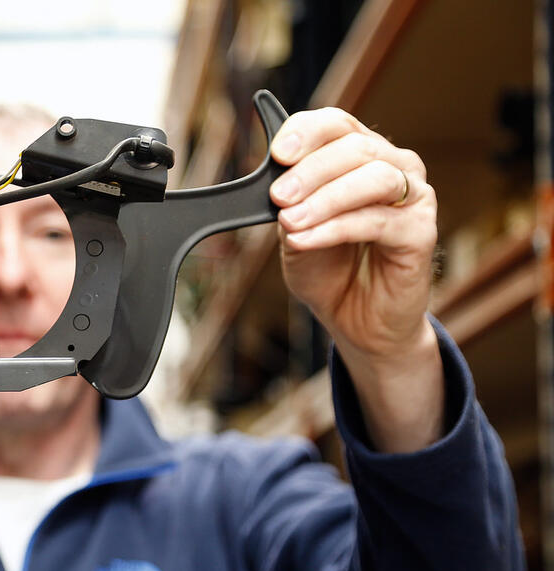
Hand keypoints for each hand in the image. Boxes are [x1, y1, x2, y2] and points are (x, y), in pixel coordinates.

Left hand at [269, 107, 437, 364]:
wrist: (355, 320)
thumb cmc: (329, 270)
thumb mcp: (294, 230)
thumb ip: (289, 203)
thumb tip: (279, 186)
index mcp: (360, 156)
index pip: (337, 124)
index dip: (306, 132)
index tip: (277, 153)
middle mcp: (393, 168)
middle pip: (355, 147)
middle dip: (310, 170)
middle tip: (277, 196)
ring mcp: (413, 198)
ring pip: (373, 178)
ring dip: (325, 197)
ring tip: (290, 220)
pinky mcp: (421, 232)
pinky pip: (377, 221)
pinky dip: (335, 228)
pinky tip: (305, 239)